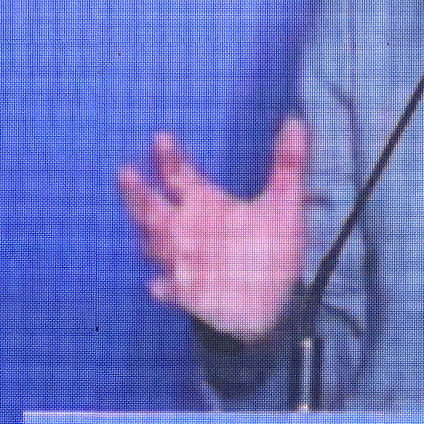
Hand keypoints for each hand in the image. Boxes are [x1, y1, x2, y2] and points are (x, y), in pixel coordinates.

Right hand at [115, 120, 308, 341]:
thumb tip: (296, 123)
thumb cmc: (271, 247)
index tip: (163, 138)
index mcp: (206, 204)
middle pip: (152, 208)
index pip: (180, 176)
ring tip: (149, 226)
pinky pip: (170, 290)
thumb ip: (289, 164)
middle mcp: (187, 230)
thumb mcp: (285, 204)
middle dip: (139, 194)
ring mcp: (184, 262)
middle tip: (127, 174)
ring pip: (155, 245)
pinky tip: (159, 285)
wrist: (273, 300)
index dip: (170, 159)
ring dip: (150, 236)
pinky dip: (164, 287)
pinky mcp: (189, 293)